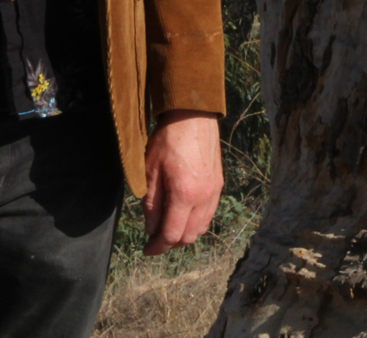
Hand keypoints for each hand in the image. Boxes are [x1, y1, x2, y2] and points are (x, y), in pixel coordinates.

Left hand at [143, 110, 221, 255]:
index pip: (172, 234)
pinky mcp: (219, 184)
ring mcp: (215, 191)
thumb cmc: (167, 139)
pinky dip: (196, 221)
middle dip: (170, 243)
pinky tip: (183, 212)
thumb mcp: (151, 171)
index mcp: (185, 195)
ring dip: (184, 233)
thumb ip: (151, 204)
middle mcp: (204, 197)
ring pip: (202, 227)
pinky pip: (209, 213)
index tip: (146, 250)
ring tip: (168, 226)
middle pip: (189, 236)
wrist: (193, 115)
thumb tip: (151, 229)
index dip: (157, 247)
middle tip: (154, 238)